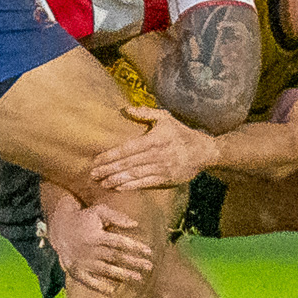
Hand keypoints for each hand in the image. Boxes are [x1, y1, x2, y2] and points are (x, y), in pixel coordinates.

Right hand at [47, 203, 153, 295]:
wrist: (59, 228)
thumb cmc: (84, 218)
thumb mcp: (99, 211)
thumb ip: (117, 217)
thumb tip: (136, 224)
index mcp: (97, 235)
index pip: (120, 242)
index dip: (135, 247)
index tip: (149, 252)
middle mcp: (90, 249)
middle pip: (115, 257)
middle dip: (133, 262)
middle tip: (149, 266)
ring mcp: (83, 262)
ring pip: (106, 270)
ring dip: (123, 275)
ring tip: (138, 278)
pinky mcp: (76, 271)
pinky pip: (89, 281)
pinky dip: (100, 287)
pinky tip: (113, 292)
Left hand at [90, 105, 220, 190]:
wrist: (204, 152)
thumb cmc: (181, 133)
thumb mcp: (165, 118)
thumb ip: (145, 113)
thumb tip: (126, 109)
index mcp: (155, 139)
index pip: (128, 148)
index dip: (110, 155)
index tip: (96, 160)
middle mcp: (157, 155)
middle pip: (128, 163)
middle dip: (109, 170)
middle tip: (93, 174)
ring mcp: (162, 168)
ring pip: (135, 175)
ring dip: (117, 180)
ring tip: (102, 183)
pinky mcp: (167, 179)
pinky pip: (145, 183)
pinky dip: (131, 186)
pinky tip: (119, 187)